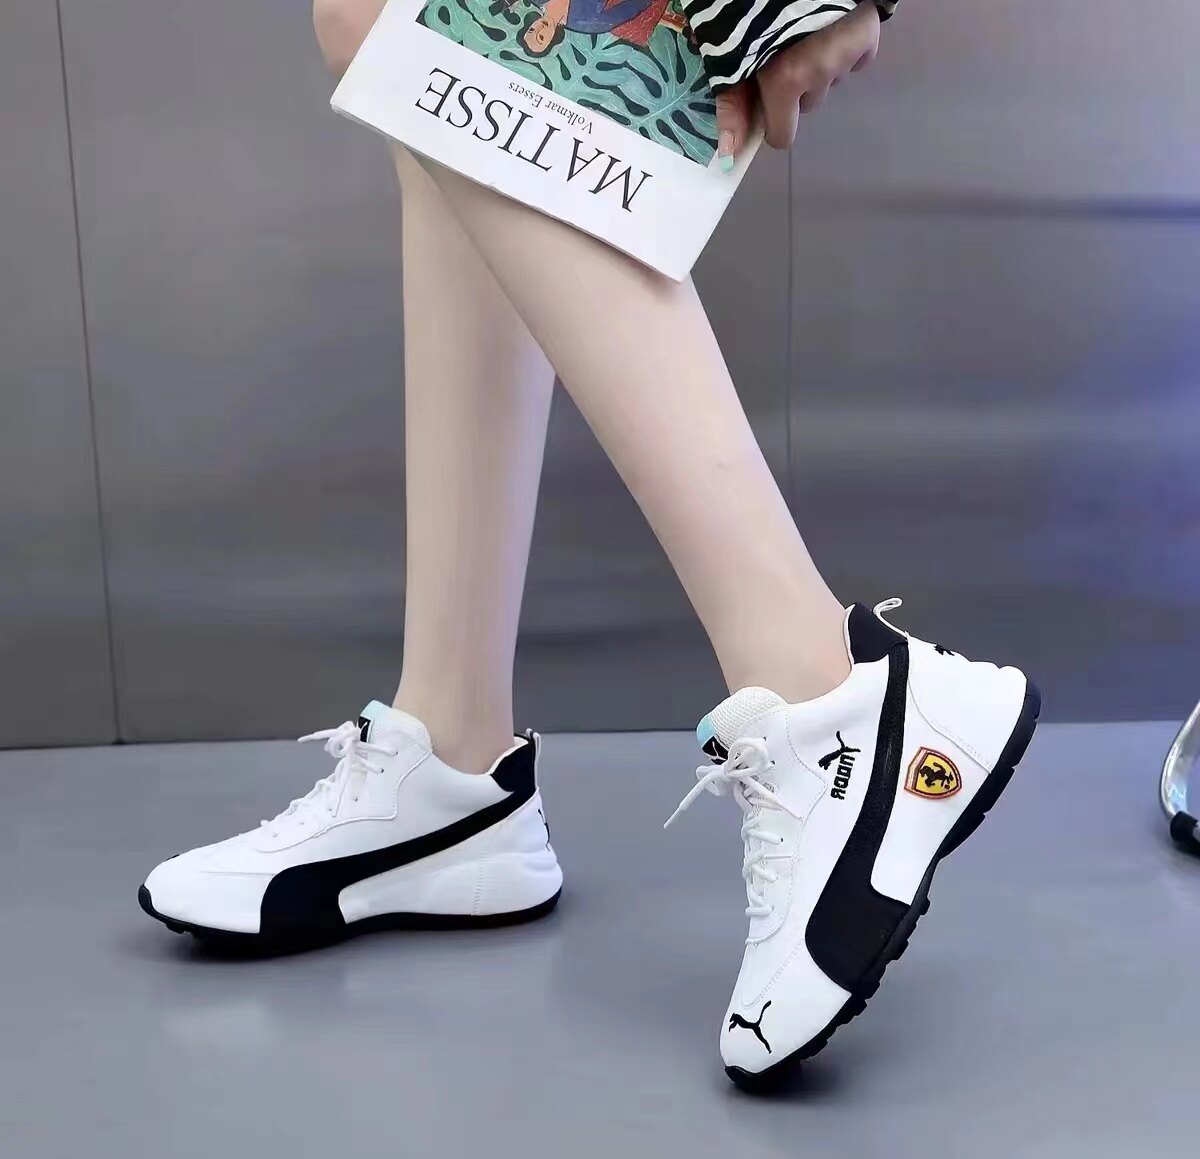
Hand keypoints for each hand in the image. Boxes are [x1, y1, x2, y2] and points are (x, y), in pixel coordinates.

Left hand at [715, 1, 879, 164]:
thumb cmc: (757, 6)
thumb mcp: (733, 50)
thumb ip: (732, 99)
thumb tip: (730, 152)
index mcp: (786, 81)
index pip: (782, 136)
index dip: (772, 121)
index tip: (767, 101)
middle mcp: (820, 74)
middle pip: (807, 105)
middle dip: (795, 88)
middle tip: (783, 52)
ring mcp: (846, 55)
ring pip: (829, 80)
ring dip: (819, 66)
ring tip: (806, 33)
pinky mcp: (868, 36)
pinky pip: (856, 60)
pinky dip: (845, 50)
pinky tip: (831, 26)